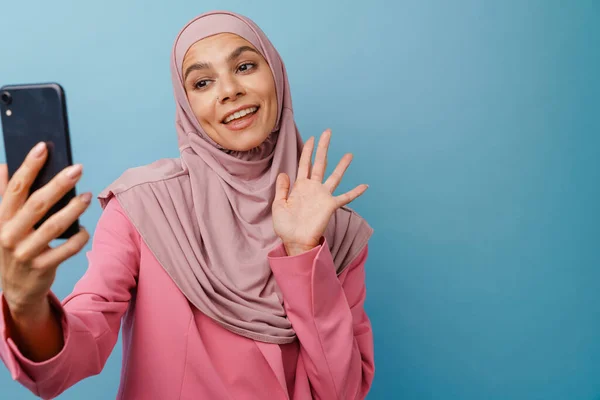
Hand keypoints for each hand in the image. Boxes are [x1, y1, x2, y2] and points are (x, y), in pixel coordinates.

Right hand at [0, 143, 89, 320]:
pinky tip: (85, 229)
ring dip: (72, 209)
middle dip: (58, 184)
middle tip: (77, 168)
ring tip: (87, 196)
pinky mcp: (41, 268)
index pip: (15, 187)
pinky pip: (65, 251)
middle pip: (36, 204)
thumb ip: (3, 195)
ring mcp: (24, 252)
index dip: (28, 166)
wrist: (15, 290)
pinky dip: (77, 239)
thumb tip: (4, 166)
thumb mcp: (2, 222)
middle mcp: (9, 234)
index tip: (43, 147)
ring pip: (52, 226)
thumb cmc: (14, 246)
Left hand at [272, 129, 367, 255]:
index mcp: (300, 186)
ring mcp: (323, 196)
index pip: (304, 163)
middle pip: (320, 163)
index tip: (312, 137)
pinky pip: (345, 197)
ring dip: (342, 165)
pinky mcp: (330, 206)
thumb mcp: (278, 205)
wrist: (294, 241)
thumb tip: (284, 173)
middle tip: (328, 132)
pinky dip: (355, 192)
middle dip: (323, 147)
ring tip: (349, 154)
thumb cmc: (285, 226)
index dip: (307, 150)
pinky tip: (365, 186)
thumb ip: (282, 189)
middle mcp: (313, 188)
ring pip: (334, 176)